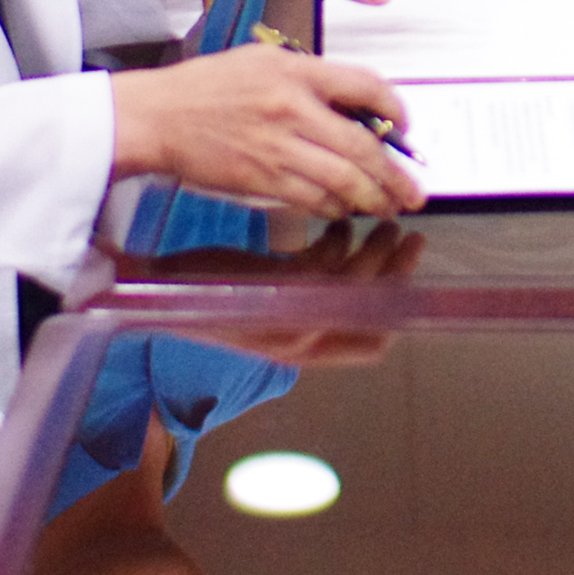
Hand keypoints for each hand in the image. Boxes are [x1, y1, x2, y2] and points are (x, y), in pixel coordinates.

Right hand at [109, 46, 424, 216]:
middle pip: (362, 146)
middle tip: (413, 189)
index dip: (396, 108)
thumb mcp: (262, 59)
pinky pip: (312, 199)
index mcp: (296, 72)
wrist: (158, 117)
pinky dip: (335, 208)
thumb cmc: (206, 87)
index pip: (365, 86)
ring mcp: (277, 147)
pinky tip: (346, 210)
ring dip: (373, 198)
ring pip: (343, 180)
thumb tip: (353, 102)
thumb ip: (309, 75)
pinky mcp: (261, 179)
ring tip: (389, 206)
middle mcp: (292, 109)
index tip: (406, 125)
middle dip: (395, 174)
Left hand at [187, 224, 429, 365]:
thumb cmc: (219, 293)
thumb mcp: (275, 301)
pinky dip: (338, 241)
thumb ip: (314, 288)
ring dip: (376, 251)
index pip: (371, 345)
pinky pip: (324, 265)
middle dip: (400, 275)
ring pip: (356, 286)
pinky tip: (336, 225)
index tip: (412, 274)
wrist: (161, 293)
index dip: (400, 312)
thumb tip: (357, 255)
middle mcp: (301, 343)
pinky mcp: (272, 294)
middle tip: (409, 236)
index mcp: (304, 350)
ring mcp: (287, 321)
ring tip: (381, 224)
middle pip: (374, 315)